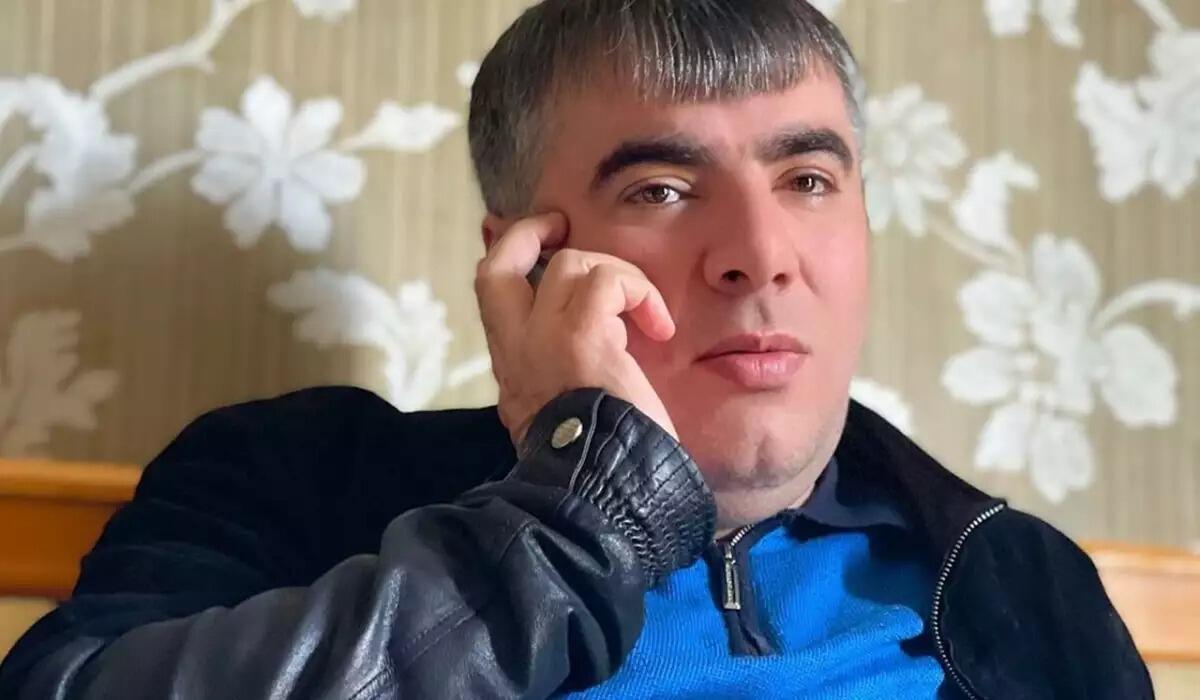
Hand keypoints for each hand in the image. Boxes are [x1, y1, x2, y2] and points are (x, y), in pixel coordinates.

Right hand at [474, 212, 677, 447]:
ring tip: (644, 312)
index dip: (510, 253)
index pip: (489, 292)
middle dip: (529, 233)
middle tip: (563, 228)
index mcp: (512, 368)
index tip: (544, 241)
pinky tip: (658, 327)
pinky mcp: (582, 338)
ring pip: (569, 264)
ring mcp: (543, 341)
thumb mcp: (565, 414)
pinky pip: (606, 281)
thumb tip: (596, 343)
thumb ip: (564, 375)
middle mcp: (516, 351)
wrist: (602, 490)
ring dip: (616, 274)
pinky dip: (638, 292)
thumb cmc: (601, 462)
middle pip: (496, 265)